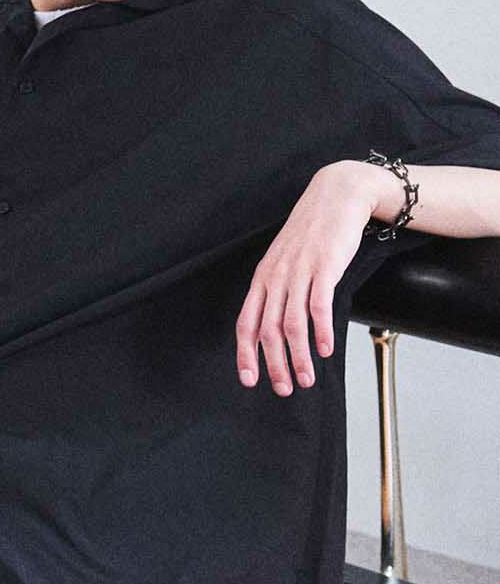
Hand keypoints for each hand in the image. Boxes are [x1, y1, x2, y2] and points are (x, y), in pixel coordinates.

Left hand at [234, 163, 371, 395]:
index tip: (249, 380)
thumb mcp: (285, 261)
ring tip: (306, 378)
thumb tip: (278, 326)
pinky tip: (325, 350)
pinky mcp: (324, 267)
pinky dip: (321, 332)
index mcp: (262, 279)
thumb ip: (280, 291)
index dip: (245, 355)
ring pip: (292, 325)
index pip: (245, 324)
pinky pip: (318, 306)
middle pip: (267, 331)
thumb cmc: (313, 232)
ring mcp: (298, 272)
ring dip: (298, 357)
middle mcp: (275, 278)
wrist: (337, 195)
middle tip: (284, 389)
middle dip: (274, 365)